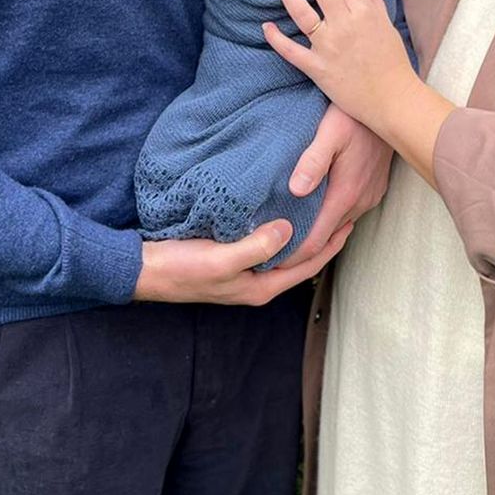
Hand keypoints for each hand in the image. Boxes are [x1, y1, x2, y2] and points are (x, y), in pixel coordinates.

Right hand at [133, 217, 352, 303]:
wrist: (144, 270)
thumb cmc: (181, 269)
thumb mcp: (221, 259)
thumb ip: (256, 247)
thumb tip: (290, 229)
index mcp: (261, 287)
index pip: (308, 266)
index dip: (331, 245)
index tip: (349, 220)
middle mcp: (257, 280)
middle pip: (300, 259)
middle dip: (323, 237)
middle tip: (342, 210)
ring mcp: (244, 270)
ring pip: (283, 250)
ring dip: (302, 232)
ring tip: (319, 207)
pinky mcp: (231, 256)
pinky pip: (265, 241)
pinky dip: (279, 227)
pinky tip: (282, 209)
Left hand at [266, 0, 417, 130]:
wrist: (393, 99)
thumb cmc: (392, 61)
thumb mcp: (387, 23)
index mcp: (364, 11)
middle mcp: (345, 24)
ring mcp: (329, 46)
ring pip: (301, 11)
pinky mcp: (318, 68)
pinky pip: (292, 51)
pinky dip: (277, 39)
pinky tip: (266, 26)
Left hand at [277, 104, 391, 268]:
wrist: (392, 104)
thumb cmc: (355, 113)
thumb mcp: (330, 130)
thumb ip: (313, 160)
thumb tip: (296, 189)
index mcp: (346, 194)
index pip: (315, 241)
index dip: (292, 256)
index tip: (269, 262)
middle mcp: (360, 201)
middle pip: (326, 239)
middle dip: (300, 249)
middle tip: (271, 253)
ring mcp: (370, 196)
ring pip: (338, 226)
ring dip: (317, 232)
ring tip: (288, 234)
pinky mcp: (374, 189)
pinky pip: (349, 212)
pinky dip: (331, 218)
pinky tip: (315, 210)